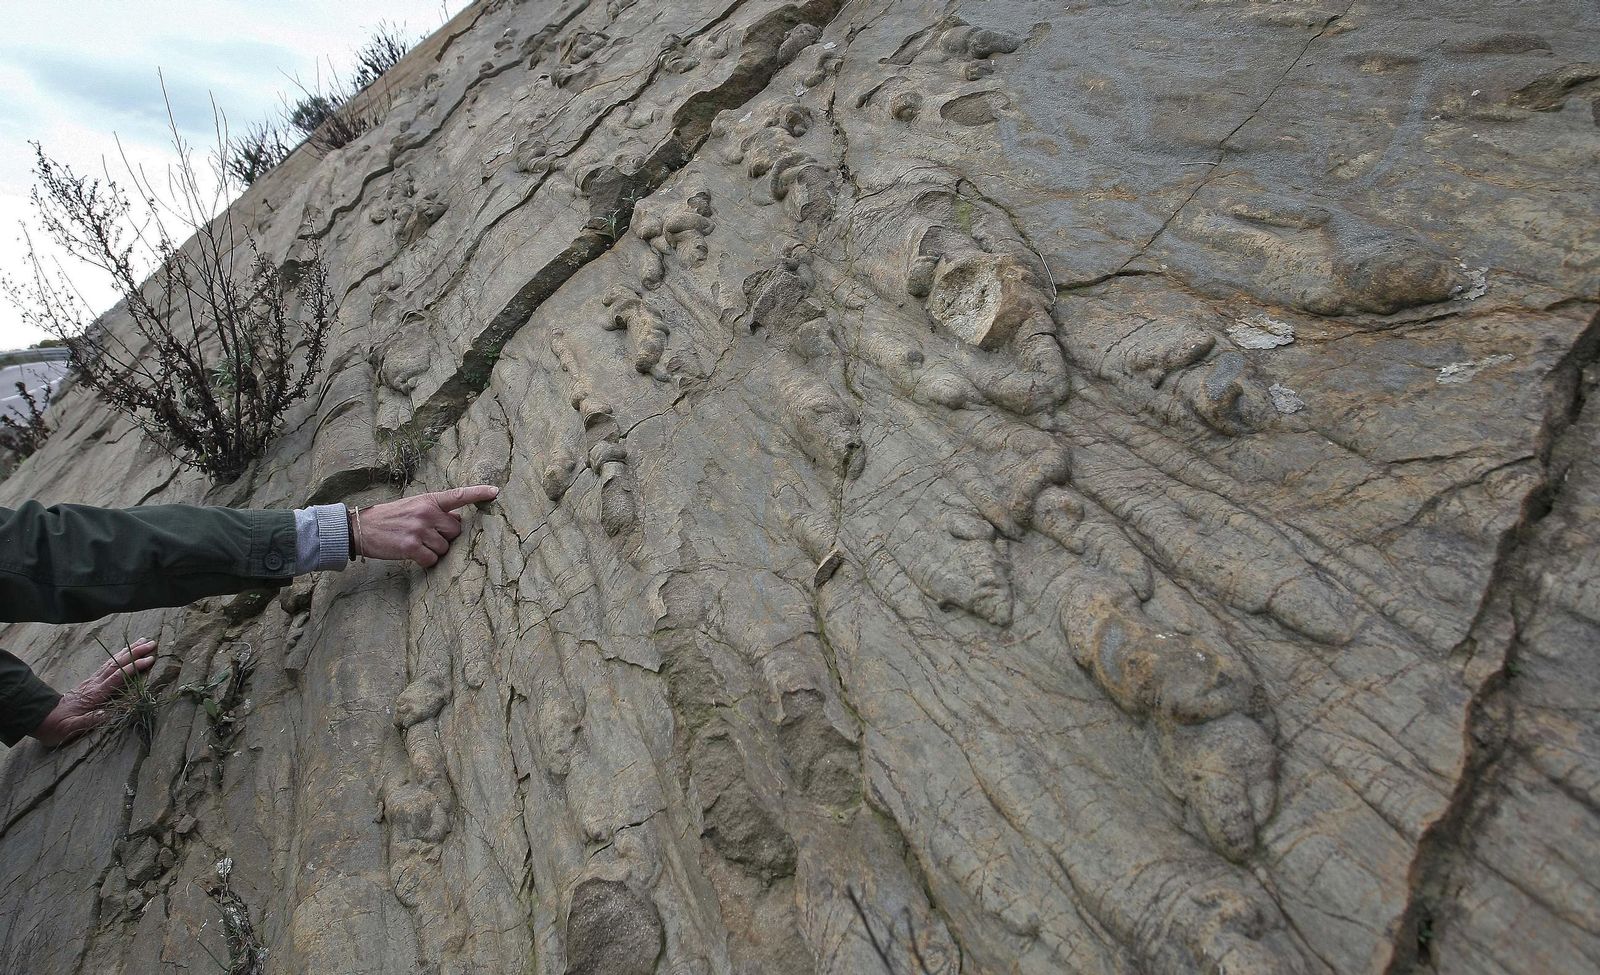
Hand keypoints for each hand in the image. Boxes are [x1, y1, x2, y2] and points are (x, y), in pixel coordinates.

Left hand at [32, 639, 157, 745]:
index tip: (149, 659)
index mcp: (94, 695)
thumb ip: (88, 720)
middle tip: (152, 643)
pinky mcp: (91, 683)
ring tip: (143, 641)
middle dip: (135, 653)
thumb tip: (107, 713)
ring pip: (112, 662)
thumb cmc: (58, 726)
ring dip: (128, 651)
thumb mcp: (71, 728)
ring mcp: (92, 682)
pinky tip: (125, 652)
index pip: (117, 677)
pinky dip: (118, 657)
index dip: (133, 667)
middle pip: (117, 664)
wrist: (42, 719)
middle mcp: (94, 684)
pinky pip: (108, 666)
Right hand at [353, 485, 498, 567]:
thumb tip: (459, 521)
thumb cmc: (390, 518)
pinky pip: (432, 559)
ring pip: (445, 547)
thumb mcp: (414, 507)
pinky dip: (425, 561)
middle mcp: (426, 512)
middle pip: (456, 531)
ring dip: (434, 550)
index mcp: (428, 500)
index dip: (479, 493)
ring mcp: (419, 530)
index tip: (496, 492)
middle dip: (446, 536)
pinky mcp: (411, 547)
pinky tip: (412, 554)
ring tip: (416, 543)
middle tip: (426, 535)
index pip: (458, 495)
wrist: (360, 529)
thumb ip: (436, 512)